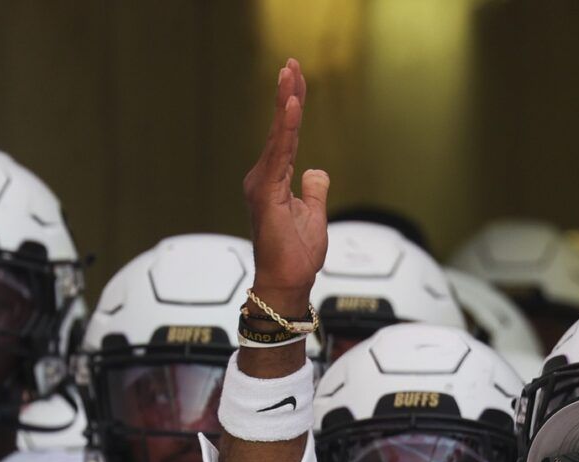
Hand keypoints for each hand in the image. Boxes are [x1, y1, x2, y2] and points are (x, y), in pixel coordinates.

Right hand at [242, 59, 329, 314]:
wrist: (287, 282)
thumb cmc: (296, 256)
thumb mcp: (313, 216)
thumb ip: (314, 191)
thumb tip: (316, 171)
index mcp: (274, 181)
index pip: (287, 137)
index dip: (292, 108)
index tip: (296, 78)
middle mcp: (263, 178)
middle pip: (280, 129)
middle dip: (288, 94)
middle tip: (293, 62)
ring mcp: (262, 184)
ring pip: (279, 136)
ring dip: (287, 103)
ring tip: (292, 73)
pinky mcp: (265, 193)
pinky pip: (279, 153)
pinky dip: (286, 128)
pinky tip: (292, 105)